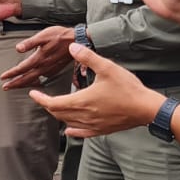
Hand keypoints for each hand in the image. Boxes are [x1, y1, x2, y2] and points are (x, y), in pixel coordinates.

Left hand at [1, 26, 75, 89]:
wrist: (77, 40)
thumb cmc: (60, 36)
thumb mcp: (43, 35)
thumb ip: (29, 43)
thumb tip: (18, 48)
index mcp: (39, 58)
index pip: (22, 68)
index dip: (11, 73)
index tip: (3, 77)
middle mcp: (44, 66)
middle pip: (27, 78)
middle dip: (15, 83)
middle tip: (6, 87)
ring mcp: (50, 69)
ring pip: (34, 80)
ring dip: (24, 83)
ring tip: (16, 86)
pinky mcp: (55, 69)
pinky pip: (42, 78)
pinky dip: (34, 81)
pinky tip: (33, 81)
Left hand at [30, 43, 165, 137]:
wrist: (146, 109)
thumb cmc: (128, 88)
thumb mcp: (107, 67)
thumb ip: (87, 57)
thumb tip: (72, 46)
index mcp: (82, 101)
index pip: (53, 103)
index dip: (40, 99)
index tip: (33, 93)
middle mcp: (84, 115)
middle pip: (58, 114)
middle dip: (47, 106)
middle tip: (41, 98)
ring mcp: (93, 125)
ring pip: (68, 123)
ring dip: (58, 115)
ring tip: (54, 108)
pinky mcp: (102, 130)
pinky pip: (82, 133)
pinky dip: (72, 131)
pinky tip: (69, 130)